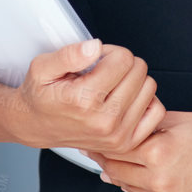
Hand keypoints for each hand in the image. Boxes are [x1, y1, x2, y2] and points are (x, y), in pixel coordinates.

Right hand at [6, 38, 164, 156]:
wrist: (35, 125)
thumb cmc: (40, 97)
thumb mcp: (42, 67)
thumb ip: (69, 54)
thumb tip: (95, 47)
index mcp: (84, 100)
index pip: (123, 58)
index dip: (109, 52)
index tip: (95, 61)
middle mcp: (104, 121)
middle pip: (139, 70)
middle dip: (121, 64)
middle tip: (101, 73)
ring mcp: (116, 135)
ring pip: (149, 87)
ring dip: (133, 81)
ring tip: (110, 86)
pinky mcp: (125, 144)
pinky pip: (156, 111)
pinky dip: (145, 101)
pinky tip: (125, 99)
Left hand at [89, 111, 191, 191]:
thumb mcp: (176, 119)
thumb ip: (142, 128)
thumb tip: (116, 137)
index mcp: (159, 152)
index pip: (115, 150)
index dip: (102, 144)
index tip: (93, 140)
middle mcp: (161, 181)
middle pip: (116, 173)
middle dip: (109, 160)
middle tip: (102, 150)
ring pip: (131, 190)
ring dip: (128, 175)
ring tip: (138, 160)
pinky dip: (148, 189)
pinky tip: (157, 174)